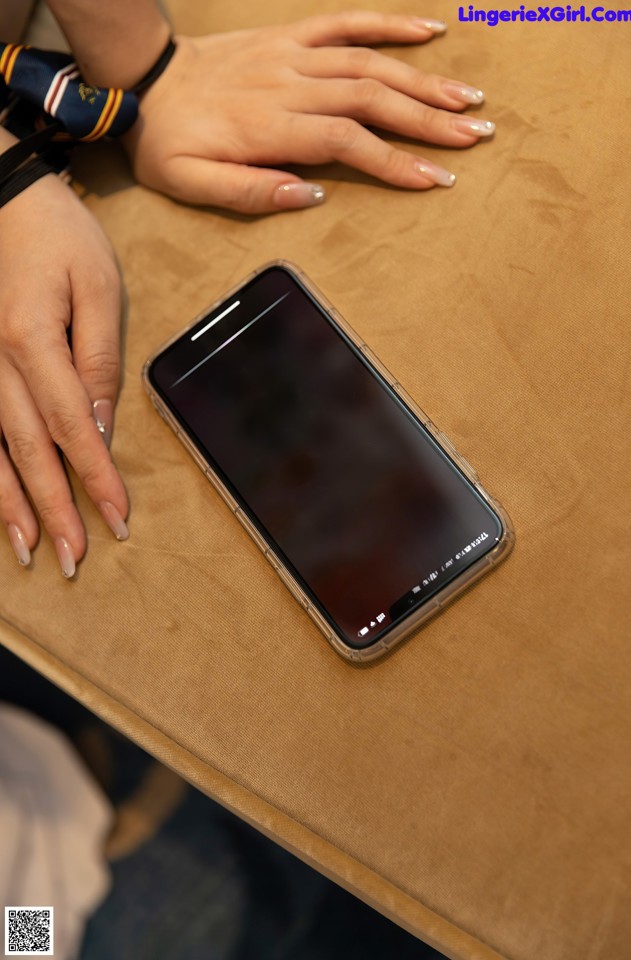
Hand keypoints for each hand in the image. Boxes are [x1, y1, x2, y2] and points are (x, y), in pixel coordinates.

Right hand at [0, 174, 128, 575]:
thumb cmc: (55, 233)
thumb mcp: (96, 286)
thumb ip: (98, 358)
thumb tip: (98, 424)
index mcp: (32, 341)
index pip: (71, 428)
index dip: (95, 478)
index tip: (116, 519)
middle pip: (27, 450)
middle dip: (53, 509)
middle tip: (73, 559)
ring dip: (10, 505)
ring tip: (27, 551)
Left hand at [123, 11, 494, 214]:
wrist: (145, 82)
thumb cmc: (170, 142)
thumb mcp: (192, 183)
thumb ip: (250, 192)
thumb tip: (313, 195)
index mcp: (271, 127)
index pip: (348, 142)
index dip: (395, 161)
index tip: (435, 179)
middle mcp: (291, 85)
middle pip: (372, 98)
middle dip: (429, 120)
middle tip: (475, 137)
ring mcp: (294, 55)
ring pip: (369, 62)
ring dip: (423, 80)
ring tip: (468, 100)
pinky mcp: (291, 37)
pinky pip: (345, 23)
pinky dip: (389, 24)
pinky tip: (429, 31)